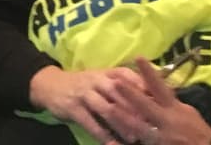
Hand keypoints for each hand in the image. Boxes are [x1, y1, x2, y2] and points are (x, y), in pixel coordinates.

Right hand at [28, 65, 145, 143]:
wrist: (50, 84)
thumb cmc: (84, 85)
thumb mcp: (101, 79)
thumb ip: (122, 87)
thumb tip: (152, 99)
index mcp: (106, 72)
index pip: (127, 75)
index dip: (143, 86)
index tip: (160, 100)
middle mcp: (95, 79)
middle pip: (119, 92)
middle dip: (135, 109)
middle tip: (151, 125)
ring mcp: (83, 93)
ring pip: (106, 108)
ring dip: (121, 125)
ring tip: (133, 139)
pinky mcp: (72, 107)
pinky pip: (89, 122)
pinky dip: (102, 135)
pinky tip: (111, 144)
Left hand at [94, 57, 210, 144]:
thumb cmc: (197, 129)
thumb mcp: (186, 111)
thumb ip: (168, 100)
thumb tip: (152, 87)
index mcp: (174, 109)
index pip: (160, 87)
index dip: (149, 72)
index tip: (138, 57)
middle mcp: (166, 121)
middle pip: (146, 106)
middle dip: (130, 94)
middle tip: (115, 81)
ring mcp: (161, 137)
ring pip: (140, 126)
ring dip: (124, 117)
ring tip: (109, 107)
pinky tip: (111, 142)